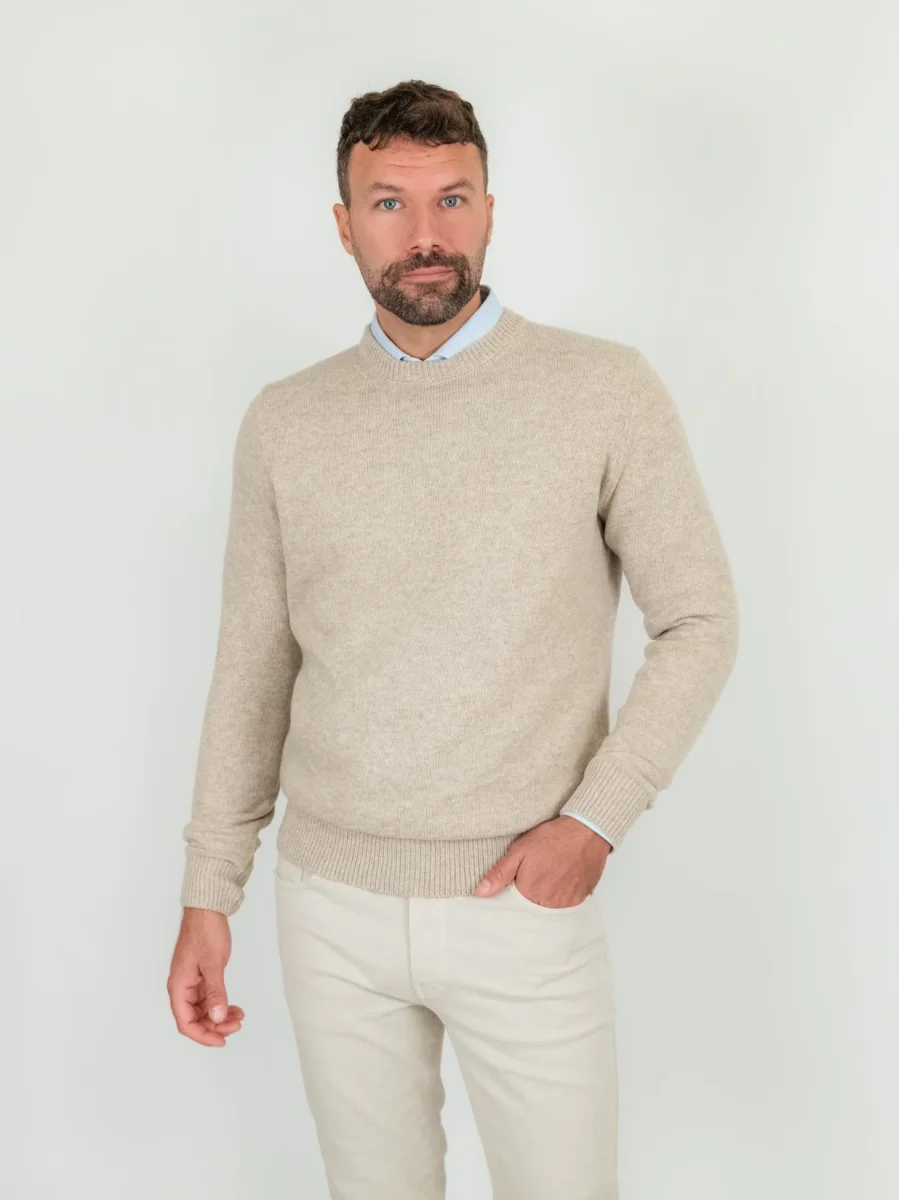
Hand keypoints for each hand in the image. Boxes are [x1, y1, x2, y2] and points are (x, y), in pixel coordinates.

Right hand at [167, 908, 244, 1046]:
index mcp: (178, 987)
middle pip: (195, 1019)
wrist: (207, 910)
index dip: (203, 1036)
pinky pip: (208, 998)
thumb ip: (215, 992)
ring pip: (203, 1010)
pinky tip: (234, 1007)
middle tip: (237, 1025)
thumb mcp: (213, 964)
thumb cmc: (205, 932)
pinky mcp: (200, 976)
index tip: (222, 1040)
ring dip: (219, 1016)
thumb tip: (216, 1017)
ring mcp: (191, 982)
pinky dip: (220, 1004)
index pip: (186, 1023)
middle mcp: (182, 987)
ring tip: (239, 1016)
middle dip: (215, 1026)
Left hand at [474, 816, 611, 906]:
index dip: (513, 898)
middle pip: (533, 911)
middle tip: (534, 878)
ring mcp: (567, 902)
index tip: (515, 887)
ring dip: (545, 900)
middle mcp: (549, 902)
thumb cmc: (552, 838)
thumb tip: (481, 893)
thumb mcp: (520, 850)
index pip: (515, 908)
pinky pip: (566, 906)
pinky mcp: (581, 899)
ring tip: (548, 878)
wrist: (586, 830)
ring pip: (550, 910)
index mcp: (530, 892)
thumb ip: (500, 873)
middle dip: (529, 899)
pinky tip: (560, 881)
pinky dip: (561, 898)